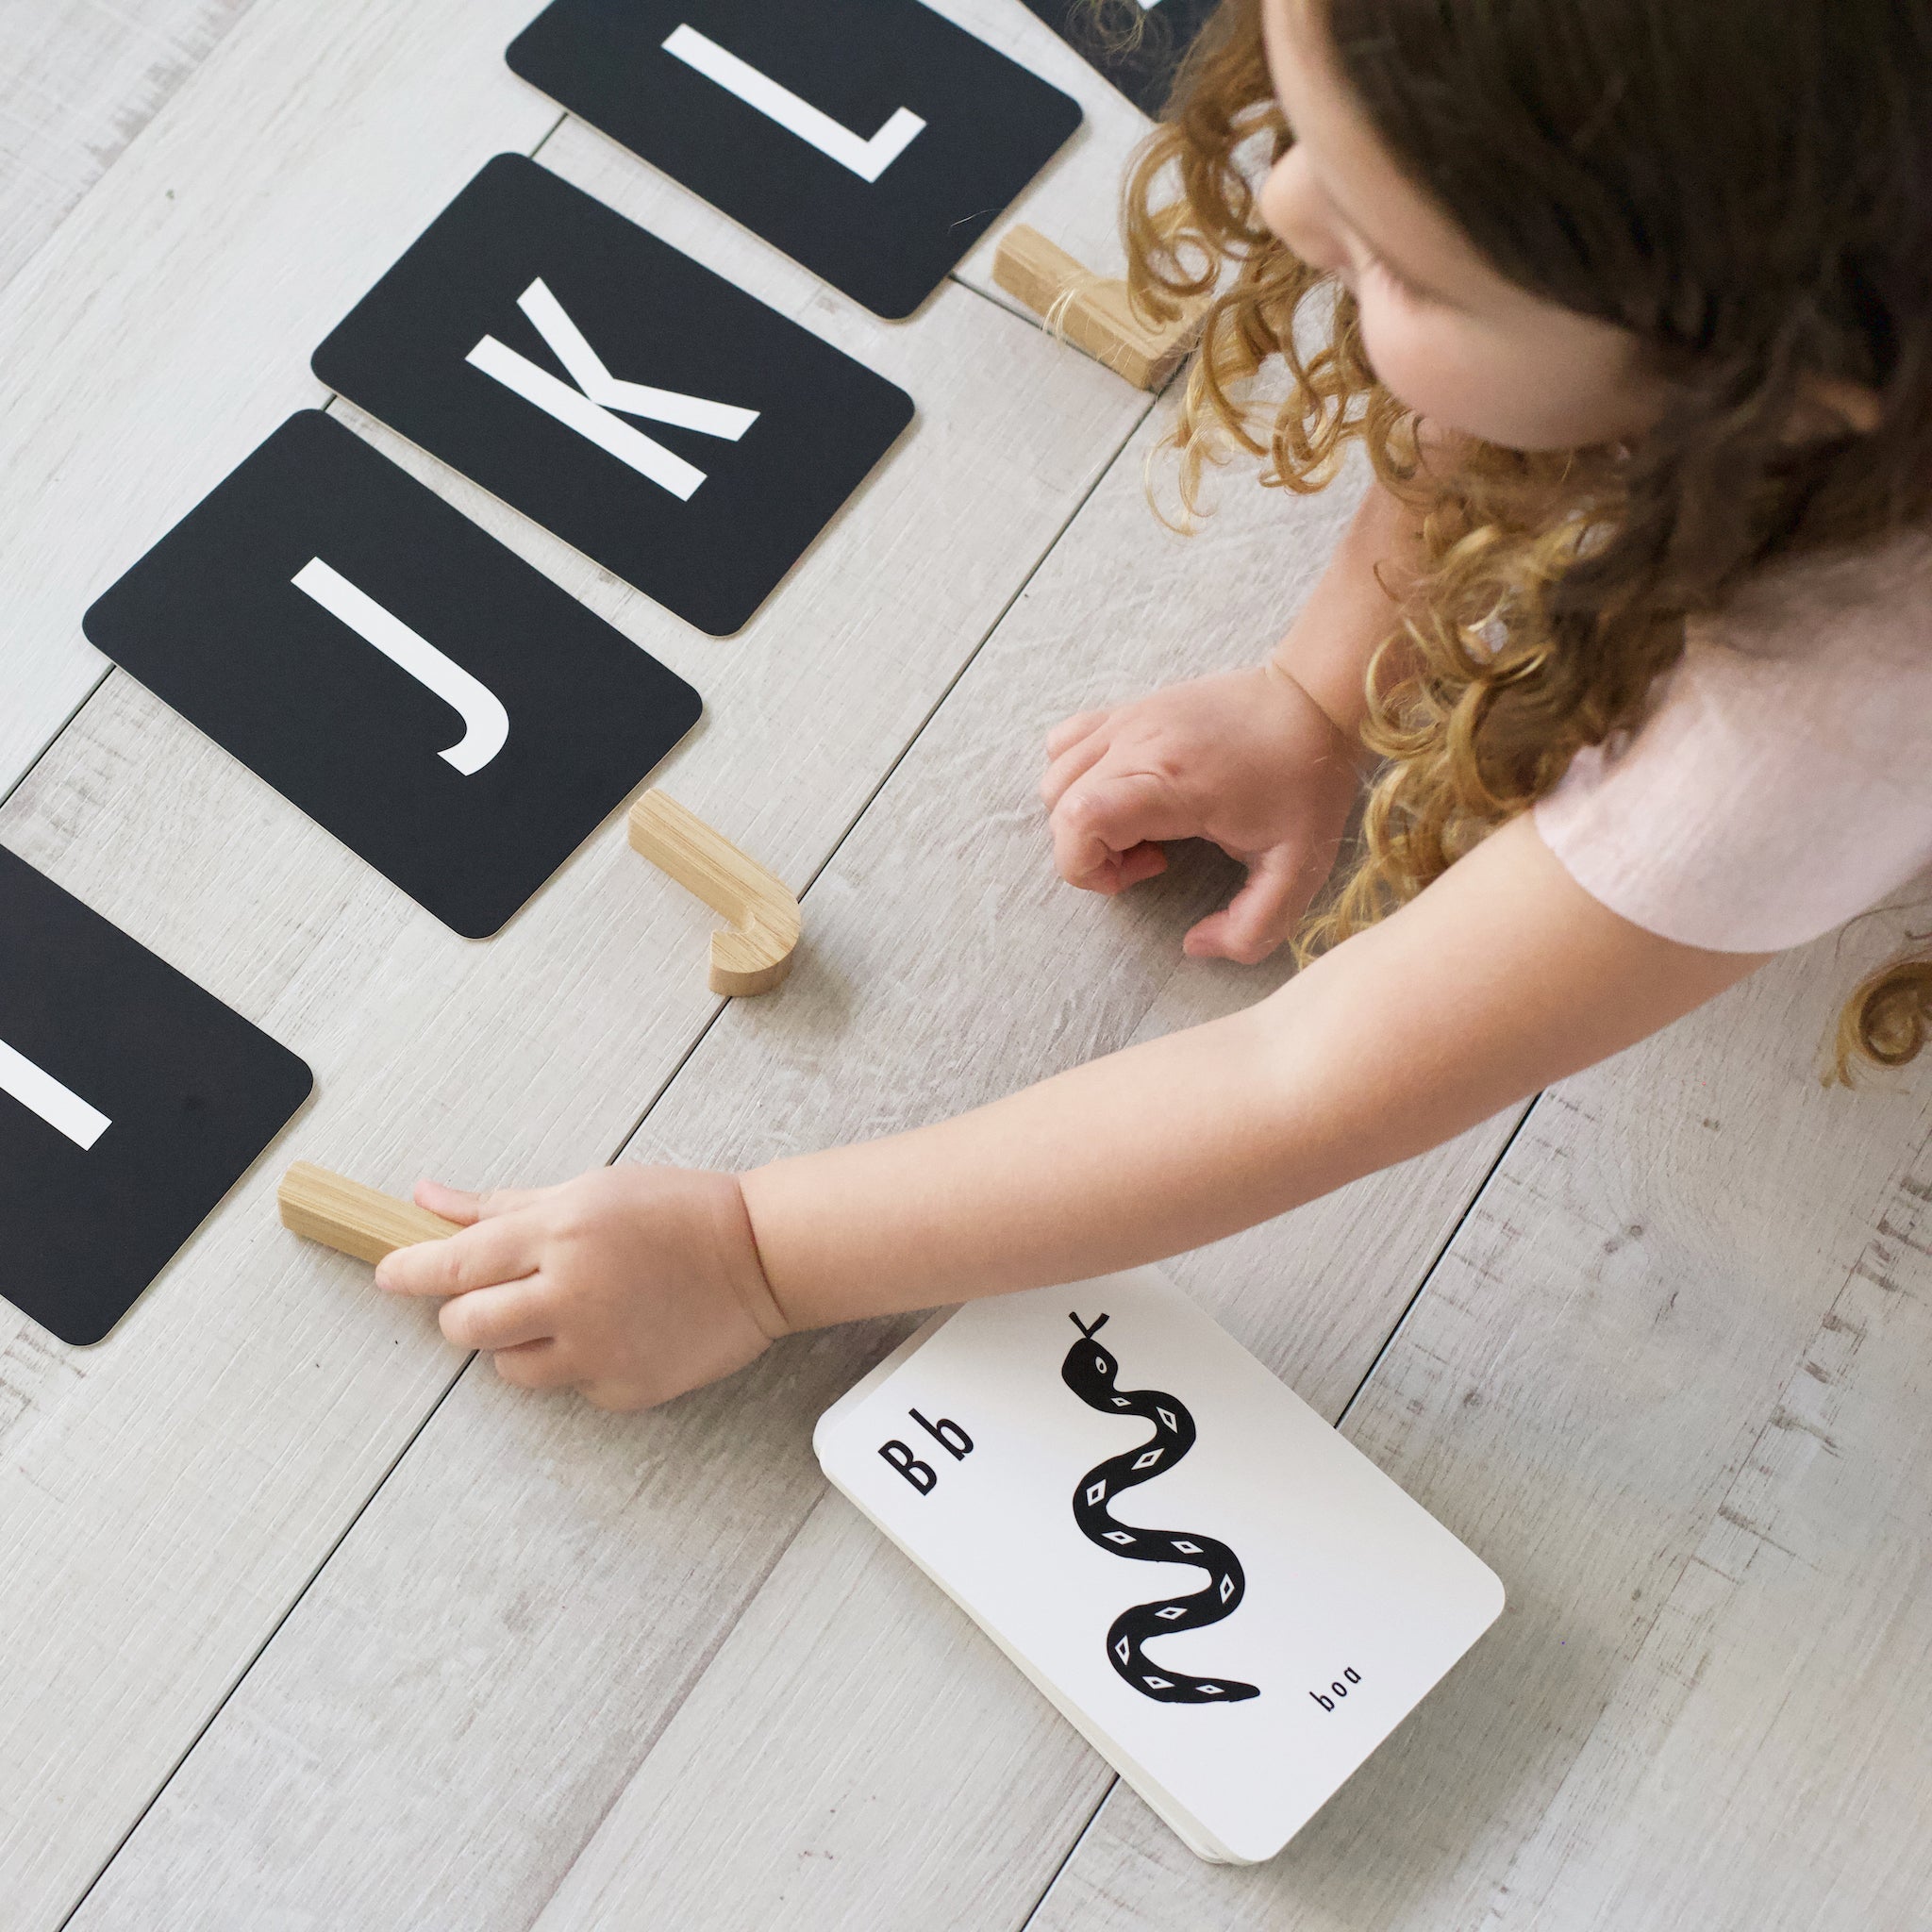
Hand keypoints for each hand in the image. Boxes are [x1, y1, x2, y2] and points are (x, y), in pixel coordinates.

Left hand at [373, 1166, 786, 1410]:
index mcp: (559, 1234)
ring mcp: (597, 1350)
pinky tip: (616, 1331)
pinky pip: (570, 1386)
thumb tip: (425, 1198)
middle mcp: (570, 1295)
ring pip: (510, 1368)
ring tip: (566, 1313)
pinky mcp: (623, 1389)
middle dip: (465, 1315)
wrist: (761, 1257)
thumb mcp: (589, 1190)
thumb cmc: (676, 1210)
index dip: (408, 1272)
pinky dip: (577, 1362)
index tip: (387, 1274)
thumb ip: (502, 1206)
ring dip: (519, 1344)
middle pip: (467, 1327)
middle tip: (490, 1299)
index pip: (453, 1264)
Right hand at [1040, 663, 1362, 962]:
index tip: (1148, 871)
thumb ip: (1252, 929)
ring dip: (1081, 819)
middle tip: (1154, 857)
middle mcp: (1135, 742)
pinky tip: (1124, 793)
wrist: (1312, 700)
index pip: (1078, 820)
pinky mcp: (1127, 709)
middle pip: (1059, 808)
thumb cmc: (1304, 782)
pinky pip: (1065, 745)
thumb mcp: (1298, 870)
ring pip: (1055, 778)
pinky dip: (1076, 779)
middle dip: (1090, 853)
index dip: (1090, 868)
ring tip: (1140, 828)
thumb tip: (1196, 944)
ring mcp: (1126, 719)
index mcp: (1170, 781)